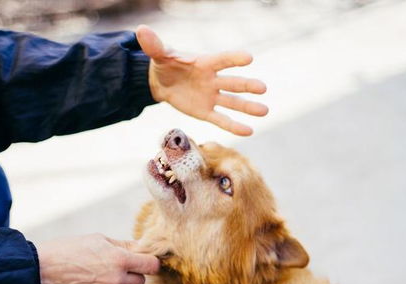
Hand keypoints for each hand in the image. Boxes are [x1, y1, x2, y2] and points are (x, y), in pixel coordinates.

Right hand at [36, 233, 159, 283]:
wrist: (44, 267)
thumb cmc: (71, 248)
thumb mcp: (100, 239)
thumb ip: (124, 245)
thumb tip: (142, 247)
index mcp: (119, 258)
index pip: (152, 265)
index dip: (150, 262)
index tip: (145, 261)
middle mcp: (116, 278)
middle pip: (141, 281)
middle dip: (133, 273)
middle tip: (117, 266)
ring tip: (102, 276)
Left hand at [136, 25, 267, 135]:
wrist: (161, 82)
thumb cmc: (165, 64)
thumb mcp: (159, 55)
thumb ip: (154, 45)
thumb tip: (141, 30)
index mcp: (205, 63)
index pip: (221, 60)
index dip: (233, 59)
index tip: (249, 58)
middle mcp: (213, 80)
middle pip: (232, 83)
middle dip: (247, 86)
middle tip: (262, 88)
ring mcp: (211, 97)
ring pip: (232, 103)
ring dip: (248, 107)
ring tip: (265, 111)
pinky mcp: (206, 112)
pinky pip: (221, 119)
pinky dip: (234, 126)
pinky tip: (249, 130)